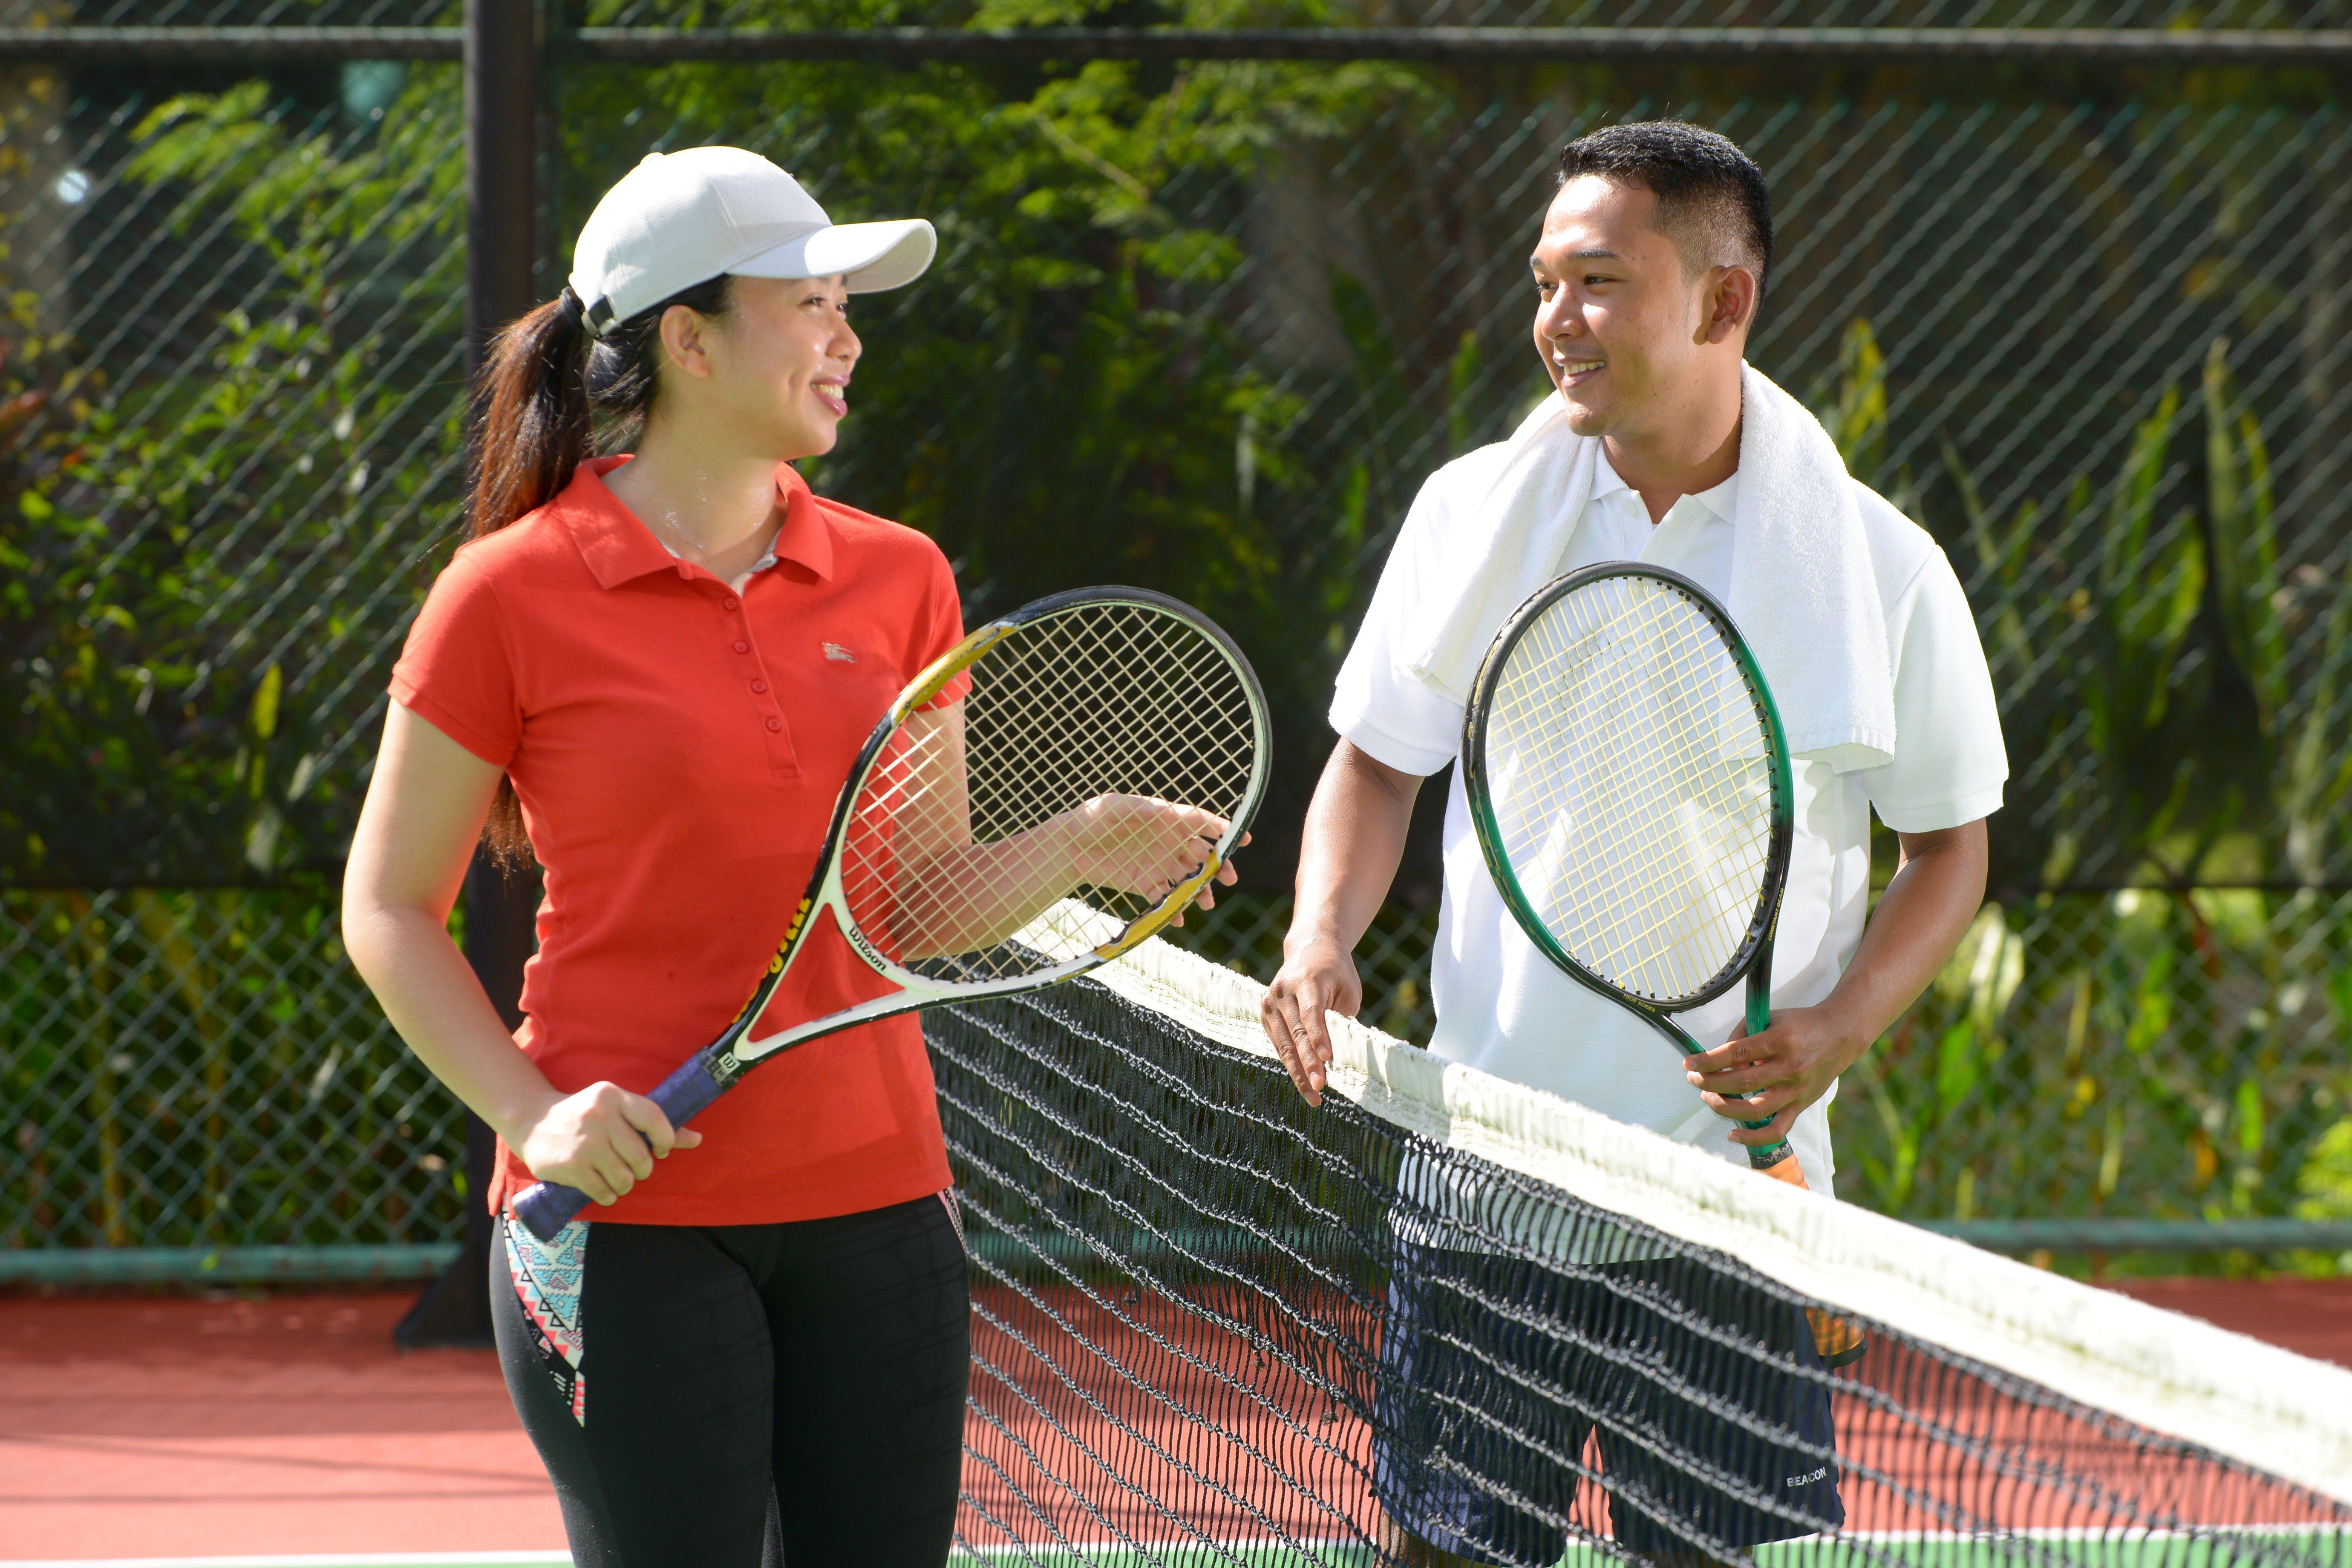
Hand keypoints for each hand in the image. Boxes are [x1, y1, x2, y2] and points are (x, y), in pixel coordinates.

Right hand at [512, 1081, 703, 1205]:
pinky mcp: (571, 1166)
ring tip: (615, 1179)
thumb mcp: (616, 1108)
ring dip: (624, 1185)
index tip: (660, 1150)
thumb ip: (653, 1123)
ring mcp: (585, 1142)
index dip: (666, 1140)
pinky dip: (608, 1196)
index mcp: (613, 1096)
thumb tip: (698, 1139)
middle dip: (642, 1170)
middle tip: (632, 1169)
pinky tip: (602, 1189)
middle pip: (641, 1156)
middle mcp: (599, 1116)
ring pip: (624, 1178)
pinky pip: (604, 1191)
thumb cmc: (583, 1115)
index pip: (655, 1118)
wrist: (532, 1120)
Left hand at [1063, 795, 1245, 923]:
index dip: (1222, 829)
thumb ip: (1138, 808)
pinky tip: (1178, 918)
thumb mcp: (1113, 807)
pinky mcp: (1145, 883)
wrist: (1068, 846)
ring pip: (1188, 879)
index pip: (1200, 822)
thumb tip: (1161, 810)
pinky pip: (1164, 898)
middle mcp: (1169, 841)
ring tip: (1207, 903)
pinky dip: (1173, 909)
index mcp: (1166, 818)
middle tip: (1229, 878)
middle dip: (1219, 866)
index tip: (1242, 838)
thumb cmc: (1092, 817)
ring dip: (1200, 890)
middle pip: (1203, 854)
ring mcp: (1159, 864)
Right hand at [1260, 932, 1360, 1106]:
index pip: (1312, 1012)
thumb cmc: (1337, 973)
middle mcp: (1283, 991)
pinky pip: (1279, 1044)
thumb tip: (1332, 1053)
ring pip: (1284, 1044)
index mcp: (1307, 980)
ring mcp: (1270, 1003)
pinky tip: (1304, 1082)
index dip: (1319, 1036)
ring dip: (1298, 1072)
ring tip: (1314, 1097)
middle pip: (1295, 1032)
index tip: (1328, 1058)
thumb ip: (1340, 1018)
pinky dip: (1291, 1064)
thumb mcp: (1347, 990)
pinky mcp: (1265, 1014)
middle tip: (1320, 1088)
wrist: (1310, 949)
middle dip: (1308, 1063)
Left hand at [1684, 1004, 1867, 1148]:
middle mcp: (1790, 1067)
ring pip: (1755, 1110)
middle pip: (1742, 1082)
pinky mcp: (1801, 1105)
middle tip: (1694, 1079)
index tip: (1689, 1063)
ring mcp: (1797, 1090)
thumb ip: (1743, 1034)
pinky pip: (1777, 1130)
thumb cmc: (1800, 1025)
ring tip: (1708, 1098)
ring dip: (1725, 1108)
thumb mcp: (1771, 1017)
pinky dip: (1753, 1138)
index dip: (1708, 1060)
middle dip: (1710, 1083)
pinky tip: (1732, 1135)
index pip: (1736, 1052)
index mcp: (1780, 1040)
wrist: (1840, 1035)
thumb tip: (1716, 1058)